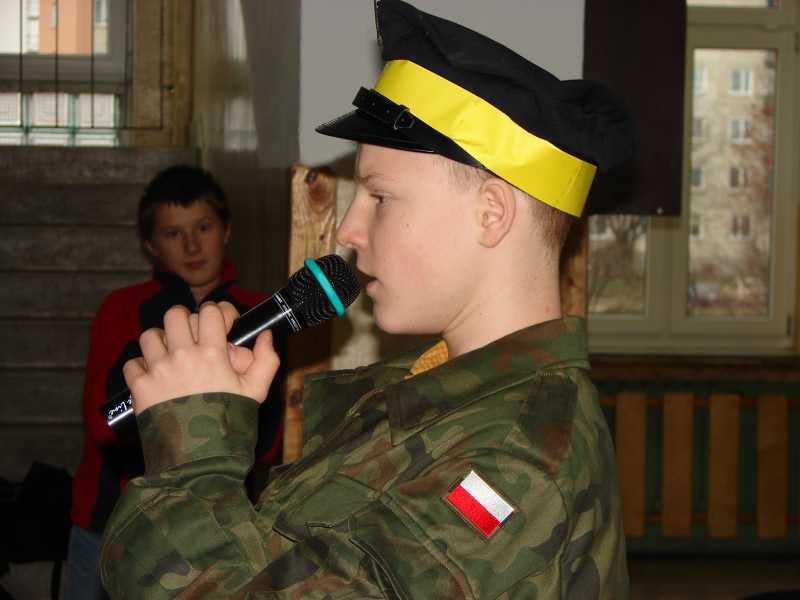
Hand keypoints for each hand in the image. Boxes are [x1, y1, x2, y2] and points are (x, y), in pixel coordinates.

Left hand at [123, 302, 279, 414]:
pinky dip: (141, 367)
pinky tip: (154, 376)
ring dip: (161, 341)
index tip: (223, 325)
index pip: (209, 311)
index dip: (218, 312)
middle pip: (175, 314)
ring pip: (150, 335)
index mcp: (212, 353)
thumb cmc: (230, 423)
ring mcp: (158, 370)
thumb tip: (265, 335)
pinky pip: (132, 364)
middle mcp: (182, 356)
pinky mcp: (140, 388)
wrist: (201, 458)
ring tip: (171, 355)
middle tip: (193, 335)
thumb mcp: (257, 392)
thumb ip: (266, 360)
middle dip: (185, 320)